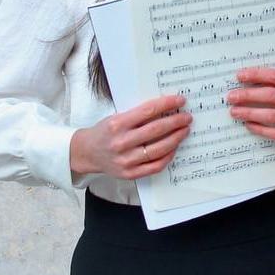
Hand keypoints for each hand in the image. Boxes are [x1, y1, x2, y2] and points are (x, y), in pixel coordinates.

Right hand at [70, 94, 190, 178]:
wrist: (87, 153)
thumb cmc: (105, 132)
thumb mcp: (116, 117)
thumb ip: (138, 115)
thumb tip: (166, 108)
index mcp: (117, 124)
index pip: (148, 111)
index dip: (166, 104)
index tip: (180, 101)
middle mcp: (121, 142)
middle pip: (156, 130)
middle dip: (175, 122)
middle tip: (187, 117)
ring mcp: (125, 160)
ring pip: (158, 149)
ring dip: (175, 139)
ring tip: (184, 131)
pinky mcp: (129, 173)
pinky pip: (155, 166)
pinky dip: (168, 157)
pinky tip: (174, 148)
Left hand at [226, 68, 274, 175]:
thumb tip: (251, 79)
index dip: (255, 75)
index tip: (239, 76)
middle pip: (270, 95)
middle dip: (247, 95)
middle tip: (231, 97)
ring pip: (271, 115)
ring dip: (250, 113)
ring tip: (235, 111)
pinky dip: (260, 129)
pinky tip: (249, 124)